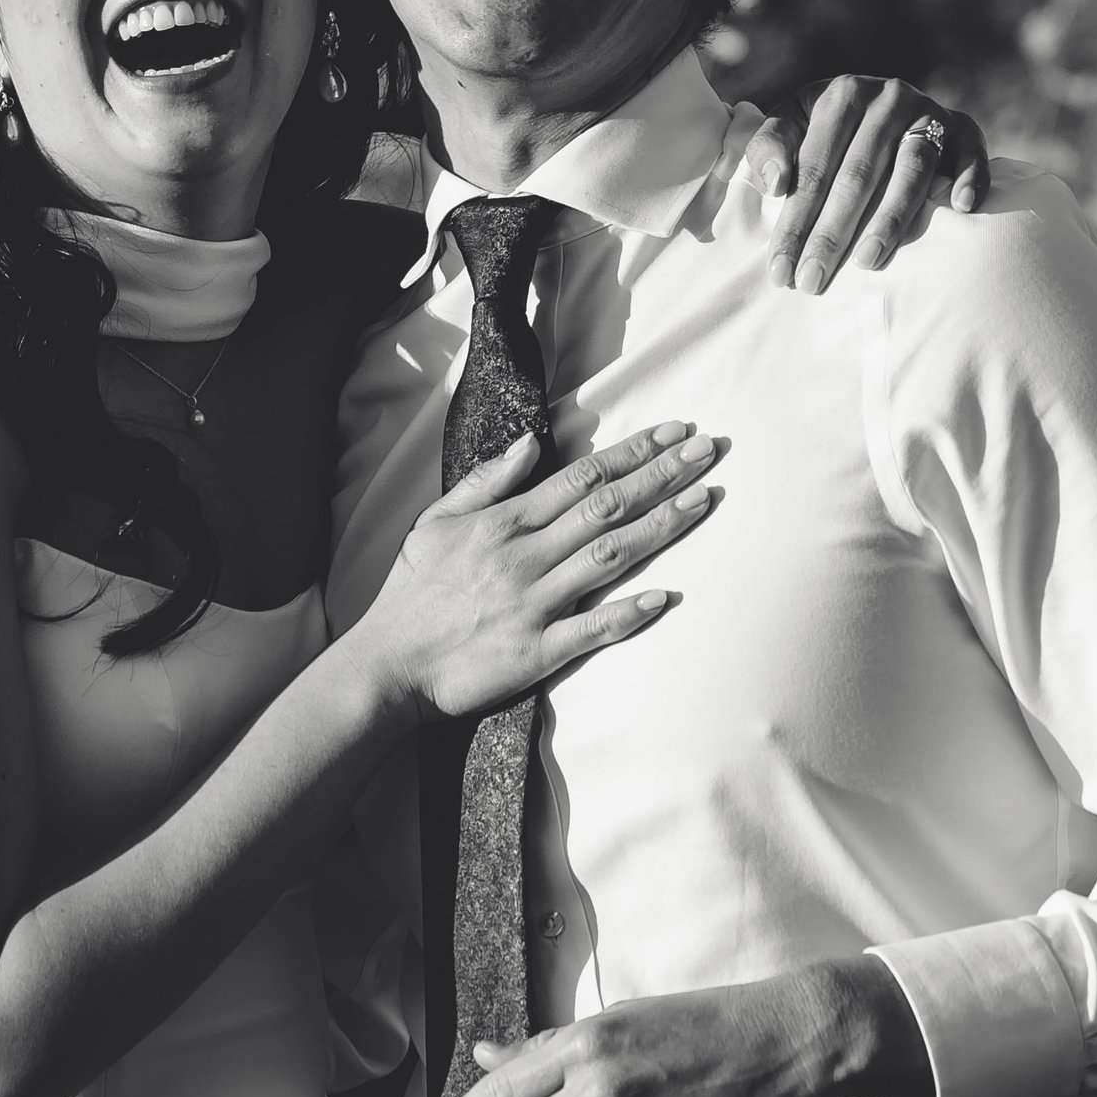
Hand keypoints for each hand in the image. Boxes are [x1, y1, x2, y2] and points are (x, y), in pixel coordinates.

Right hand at [355, 424, 725, 724]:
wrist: (387, 666)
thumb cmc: (412, 594)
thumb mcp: (436, 522)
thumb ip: (486, 481)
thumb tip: (532, 443)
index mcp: (503, 522)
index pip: (581, 476)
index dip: (633, 451)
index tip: (674, 431)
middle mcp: (524, 557)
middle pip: (606, 506)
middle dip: (662, 474)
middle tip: (708, 449)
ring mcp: (532, 604)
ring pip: (609, 557)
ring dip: (660, 526)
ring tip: (704, 499)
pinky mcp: (536, 652)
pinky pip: (590, 630)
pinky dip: (628, 613)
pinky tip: (666, 597)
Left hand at [746, 77, 988, 291]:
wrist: (888, 105)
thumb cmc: (829, 128)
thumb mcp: (793, 124)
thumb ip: (769, 146)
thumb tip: (775, 183)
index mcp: (842, 95)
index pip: (814, 167)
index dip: (794, 220)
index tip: (781, 269)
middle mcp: (888, 98)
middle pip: (858, 174)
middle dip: (832, 232)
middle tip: (813, 280)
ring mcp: (930, 112)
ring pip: (912, 169)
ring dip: (891, 218)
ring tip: (867, 262)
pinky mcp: (965, 128)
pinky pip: (971, 153)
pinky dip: (969, 177)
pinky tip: (960, 208)